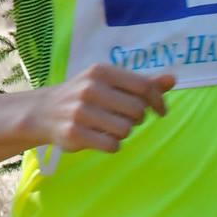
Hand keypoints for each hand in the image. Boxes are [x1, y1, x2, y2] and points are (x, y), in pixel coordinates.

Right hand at [29, 62, 174, 154]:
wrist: (43, 112)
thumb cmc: (85, 96)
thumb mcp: (110, 82)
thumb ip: (141, 83)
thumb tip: (173, 79)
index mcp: (101, 71)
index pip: (144, 87)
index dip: (158, 101)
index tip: (160, 111)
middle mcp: (89, 88)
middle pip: (137, 110)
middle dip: (138, 118)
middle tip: (125, 118)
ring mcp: (80, 111)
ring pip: (126, 129)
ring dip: (124, 133)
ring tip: (110, 128)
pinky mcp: (74, 133)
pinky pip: (112, 145)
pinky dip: (112, 146)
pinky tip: (102, 139)